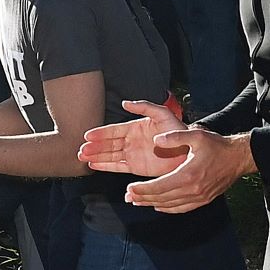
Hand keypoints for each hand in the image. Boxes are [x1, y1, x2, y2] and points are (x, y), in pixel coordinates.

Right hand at [78, 100, 193, 177]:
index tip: (87, 135)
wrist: (188, 151)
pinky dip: (105, 166)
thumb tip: (125, 102)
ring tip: (82, 157)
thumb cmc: (177, 130)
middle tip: (81, 150)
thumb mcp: (162, 114)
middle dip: (94, 147)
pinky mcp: (135, 167)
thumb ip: (144, 107)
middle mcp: (130, 141)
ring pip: (109, 155)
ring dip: (96, 156)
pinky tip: (94, 165)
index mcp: (135, 127)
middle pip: (107, 144)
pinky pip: (117, 166)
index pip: (113, 131)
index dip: (100, 133)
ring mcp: (132, 154)